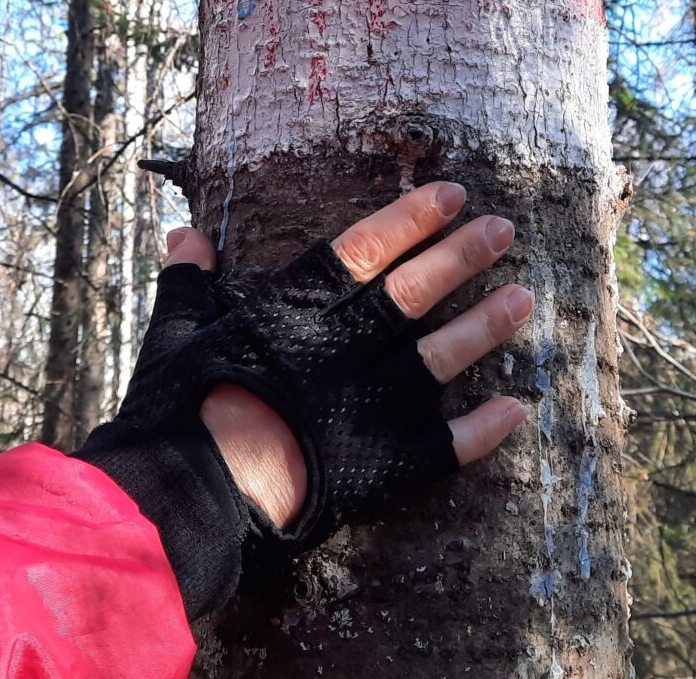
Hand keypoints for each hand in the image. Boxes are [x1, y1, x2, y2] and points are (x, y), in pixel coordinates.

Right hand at [172, 181, 530, 526]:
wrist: (190, 500)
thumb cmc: (173, 418)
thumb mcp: (172, 337)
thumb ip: (186, 283)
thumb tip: (185, 234)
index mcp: (289, 314)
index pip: (361, 251)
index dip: (409, 219)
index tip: (451, 194)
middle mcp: (340, 350)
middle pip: (414, 292)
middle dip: (462, 256)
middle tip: (503, 229)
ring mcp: (368, 407)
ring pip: (440, 356)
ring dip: (484, 326)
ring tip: (523, 298)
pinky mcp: (382, 465)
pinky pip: (445, 444)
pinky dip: (483, 429)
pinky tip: (516, 409)